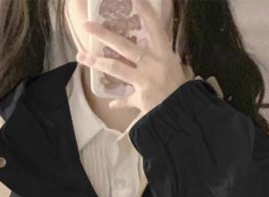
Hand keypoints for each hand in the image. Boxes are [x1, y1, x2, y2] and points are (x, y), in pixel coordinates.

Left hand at [77, 0, 193, 114]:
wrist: (186, 113)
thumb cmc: (184, 90)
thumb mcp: (178, 69)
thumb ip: (165, 60)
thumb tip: (158, 56)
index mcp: (165, 53)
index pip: (154, 26)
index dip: (144, 10)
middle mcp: (153, 64)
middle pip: (124, 45)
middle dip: (104, 35)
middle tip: (87, 25)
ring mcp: (145, 80)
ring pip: (116, 68)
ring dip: (97, 62)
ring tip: (82, 56)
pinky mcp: (140, 98)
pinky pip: (126, 100)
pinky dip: (119, 102)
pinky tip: (111, 103)